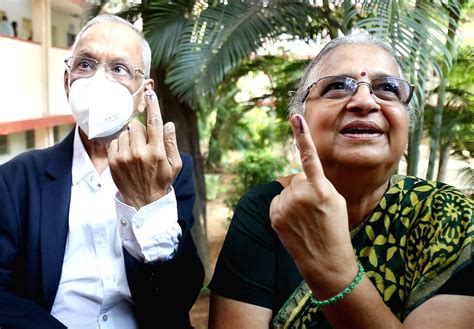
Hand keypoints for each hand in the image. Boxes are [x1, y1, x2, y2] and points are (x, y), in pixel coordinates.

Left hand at [108, 89, 181, 208]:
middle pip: (136, 125)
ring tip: (136, 152)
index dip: (153, 106)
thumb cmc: (162, 181)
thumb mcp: (175, 165)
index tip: (151, 93)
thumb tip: (168, 124)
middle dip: (140, 130)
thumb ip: (171, 143)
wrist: (143, 202)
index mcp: (157, 152)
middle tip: (145, 143)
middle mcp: (140, 153)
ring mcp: (125, 157)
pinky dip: (121, 145)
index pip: (155, 123)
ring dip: (130, 138)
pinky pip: (116, 141)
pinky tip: (127, 156)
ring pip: (125, 132)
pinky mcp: (113, 161)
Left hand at [269, 114, 355, 291]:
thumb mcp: (335, 200)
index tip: (295, 117)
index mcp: (321, 189)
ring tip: (306, 219)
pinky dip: (284, 209)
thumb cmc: (335, 227)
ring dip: (294, 200)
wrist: (325, 260)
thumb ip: (318, 183)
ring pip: (287, 191)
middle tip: (315, 209)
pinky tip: (294, 223)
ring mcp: (285, 206)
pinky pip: (277, 201)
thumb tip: (298, 175)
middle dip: (305, 188)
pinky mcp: (274, 215)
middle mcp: (301, 195)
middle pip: (297, 178)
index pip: (310, 157)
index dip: (302, 136)